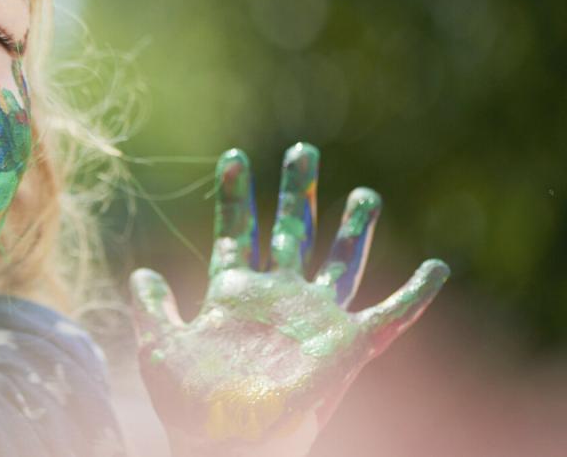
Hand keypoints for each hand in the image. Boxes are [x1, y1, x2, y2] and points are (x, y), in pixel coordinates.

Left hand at [129, 143, 447, 455]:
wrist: (229, 442)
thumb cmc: (192, 406)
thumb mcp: (161, 349)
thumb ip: (153, 308)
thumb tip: (141, 273)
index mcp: (235, 294)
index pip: (236, 232)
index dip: (235, 196)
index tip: (234, 157)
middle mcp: (279, 299)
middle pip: (291, 232)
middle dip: (296, 191)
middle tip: (301, 149)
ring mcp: (315, 319)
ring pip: (340, 262)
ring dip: (353, 229)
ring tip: (366, 194)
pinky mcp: (348, 346)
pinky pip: (390, 314)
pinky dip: (415, 293)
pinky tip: (437, 268)